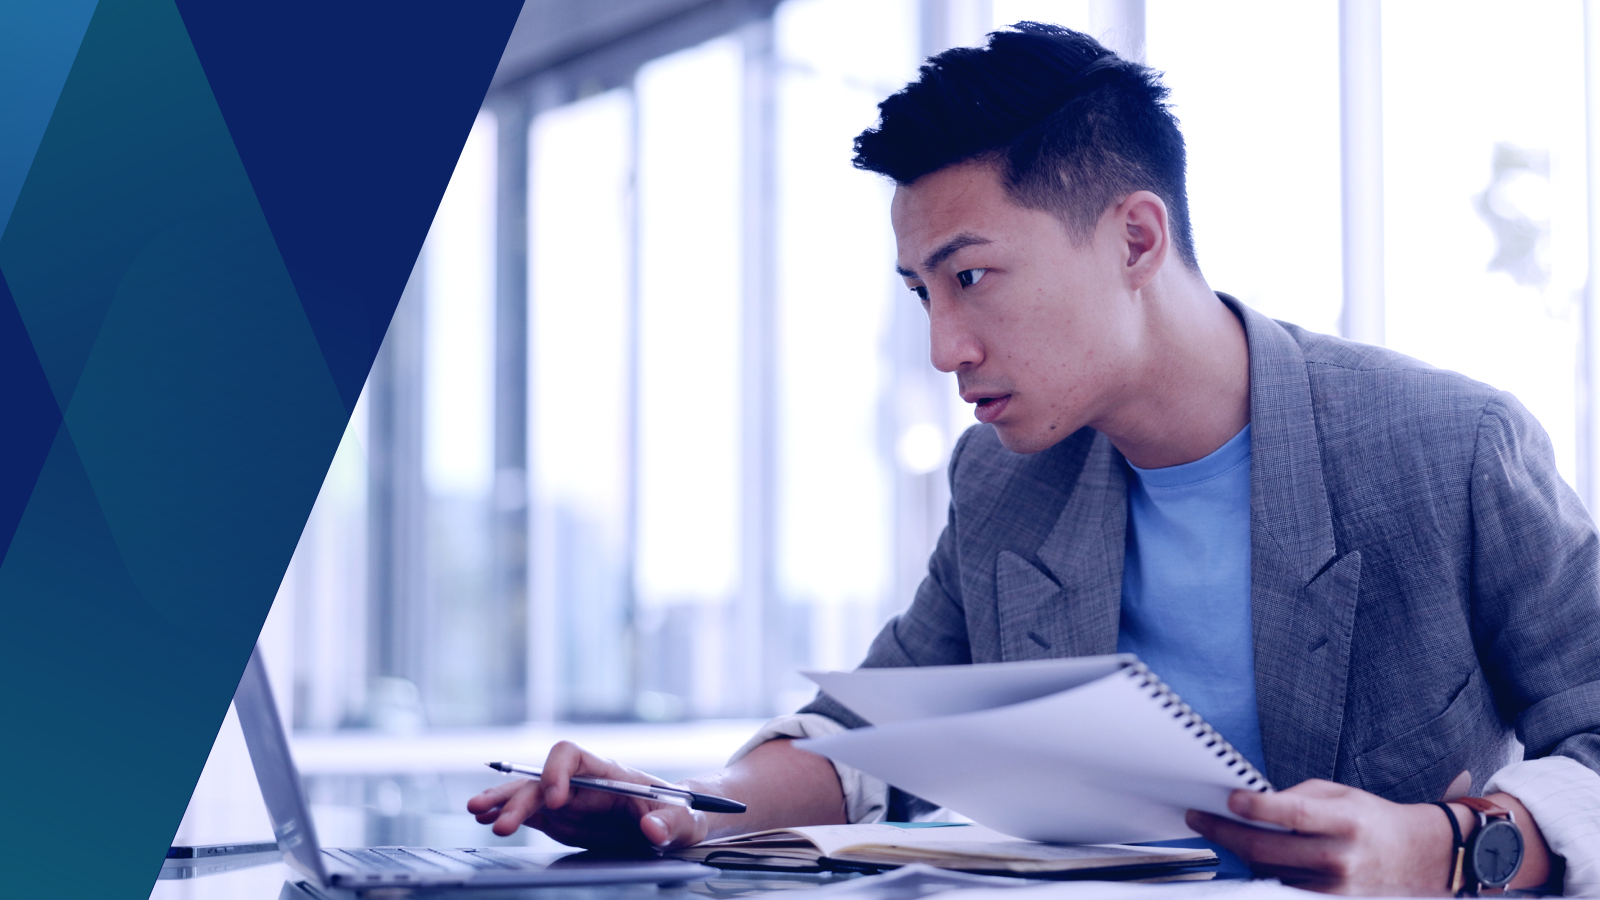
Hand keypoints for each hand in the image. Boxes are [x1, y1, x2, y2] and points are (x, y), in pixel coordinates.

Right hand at [466, 741, 707, 850]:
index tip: (556, 801)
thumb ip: (670, 823)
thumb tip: (652, 830)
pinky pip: (529, 813)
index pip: (572, 755)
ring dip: (502, 802)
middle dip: (519, 797)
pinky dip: (507, 814)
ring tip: (477, 813)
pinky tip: (486, 820)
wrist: (676, 821)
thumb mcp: (685, 819)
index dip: (557, 773)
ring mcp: (569, 800)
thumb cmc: (683, 812)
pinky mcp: (562, 818)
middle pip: (541, 779)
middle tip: (499, 821)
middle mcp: (582, 782)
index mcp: (609, 772)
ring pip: (528, 794)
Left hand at [1186, 779, 1454, 894]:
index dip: (1257, 808)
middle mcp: (1338, 857)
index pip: (1293, 814)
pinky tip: (1243, 856)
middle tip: (1198, 818)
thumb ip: (1297, 798)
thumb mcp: (1339, 794)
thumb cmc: (1371, 818)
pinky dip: (1258, 871)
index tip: (1229, 799)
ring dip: (1236, 852)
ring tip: (1216, 833)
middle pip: (1268, 849)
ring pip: (1267, 871)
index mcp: (1345, 821)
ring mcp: (1332, 887)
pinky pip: (1280, 887)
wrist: (1415, 857)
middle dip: (1225, 833)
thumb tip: (1251, 804)